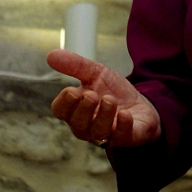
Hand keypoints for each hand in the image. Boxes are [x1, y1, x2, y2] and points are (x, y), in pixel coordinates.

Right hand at [46, 49, 161, 147]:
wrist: (141, 103)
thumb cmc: (112, 91)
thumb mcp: (96, 73)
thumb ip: (75, 65)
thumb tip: (51, 54)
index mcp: (76, 110)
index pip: (60, 111)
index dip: (64, 102)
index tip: (72, 90)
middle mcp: (87, 126)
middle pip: (77, 124)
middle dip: (84, 109)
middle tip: (92, 95)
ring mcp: (107, 134)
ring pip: (98, 132)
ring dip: (103, 115)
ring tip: (110, 100)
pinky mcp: (127, 137)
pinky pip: (122, 136)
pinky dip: (123, 125)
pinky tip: (125, 114)